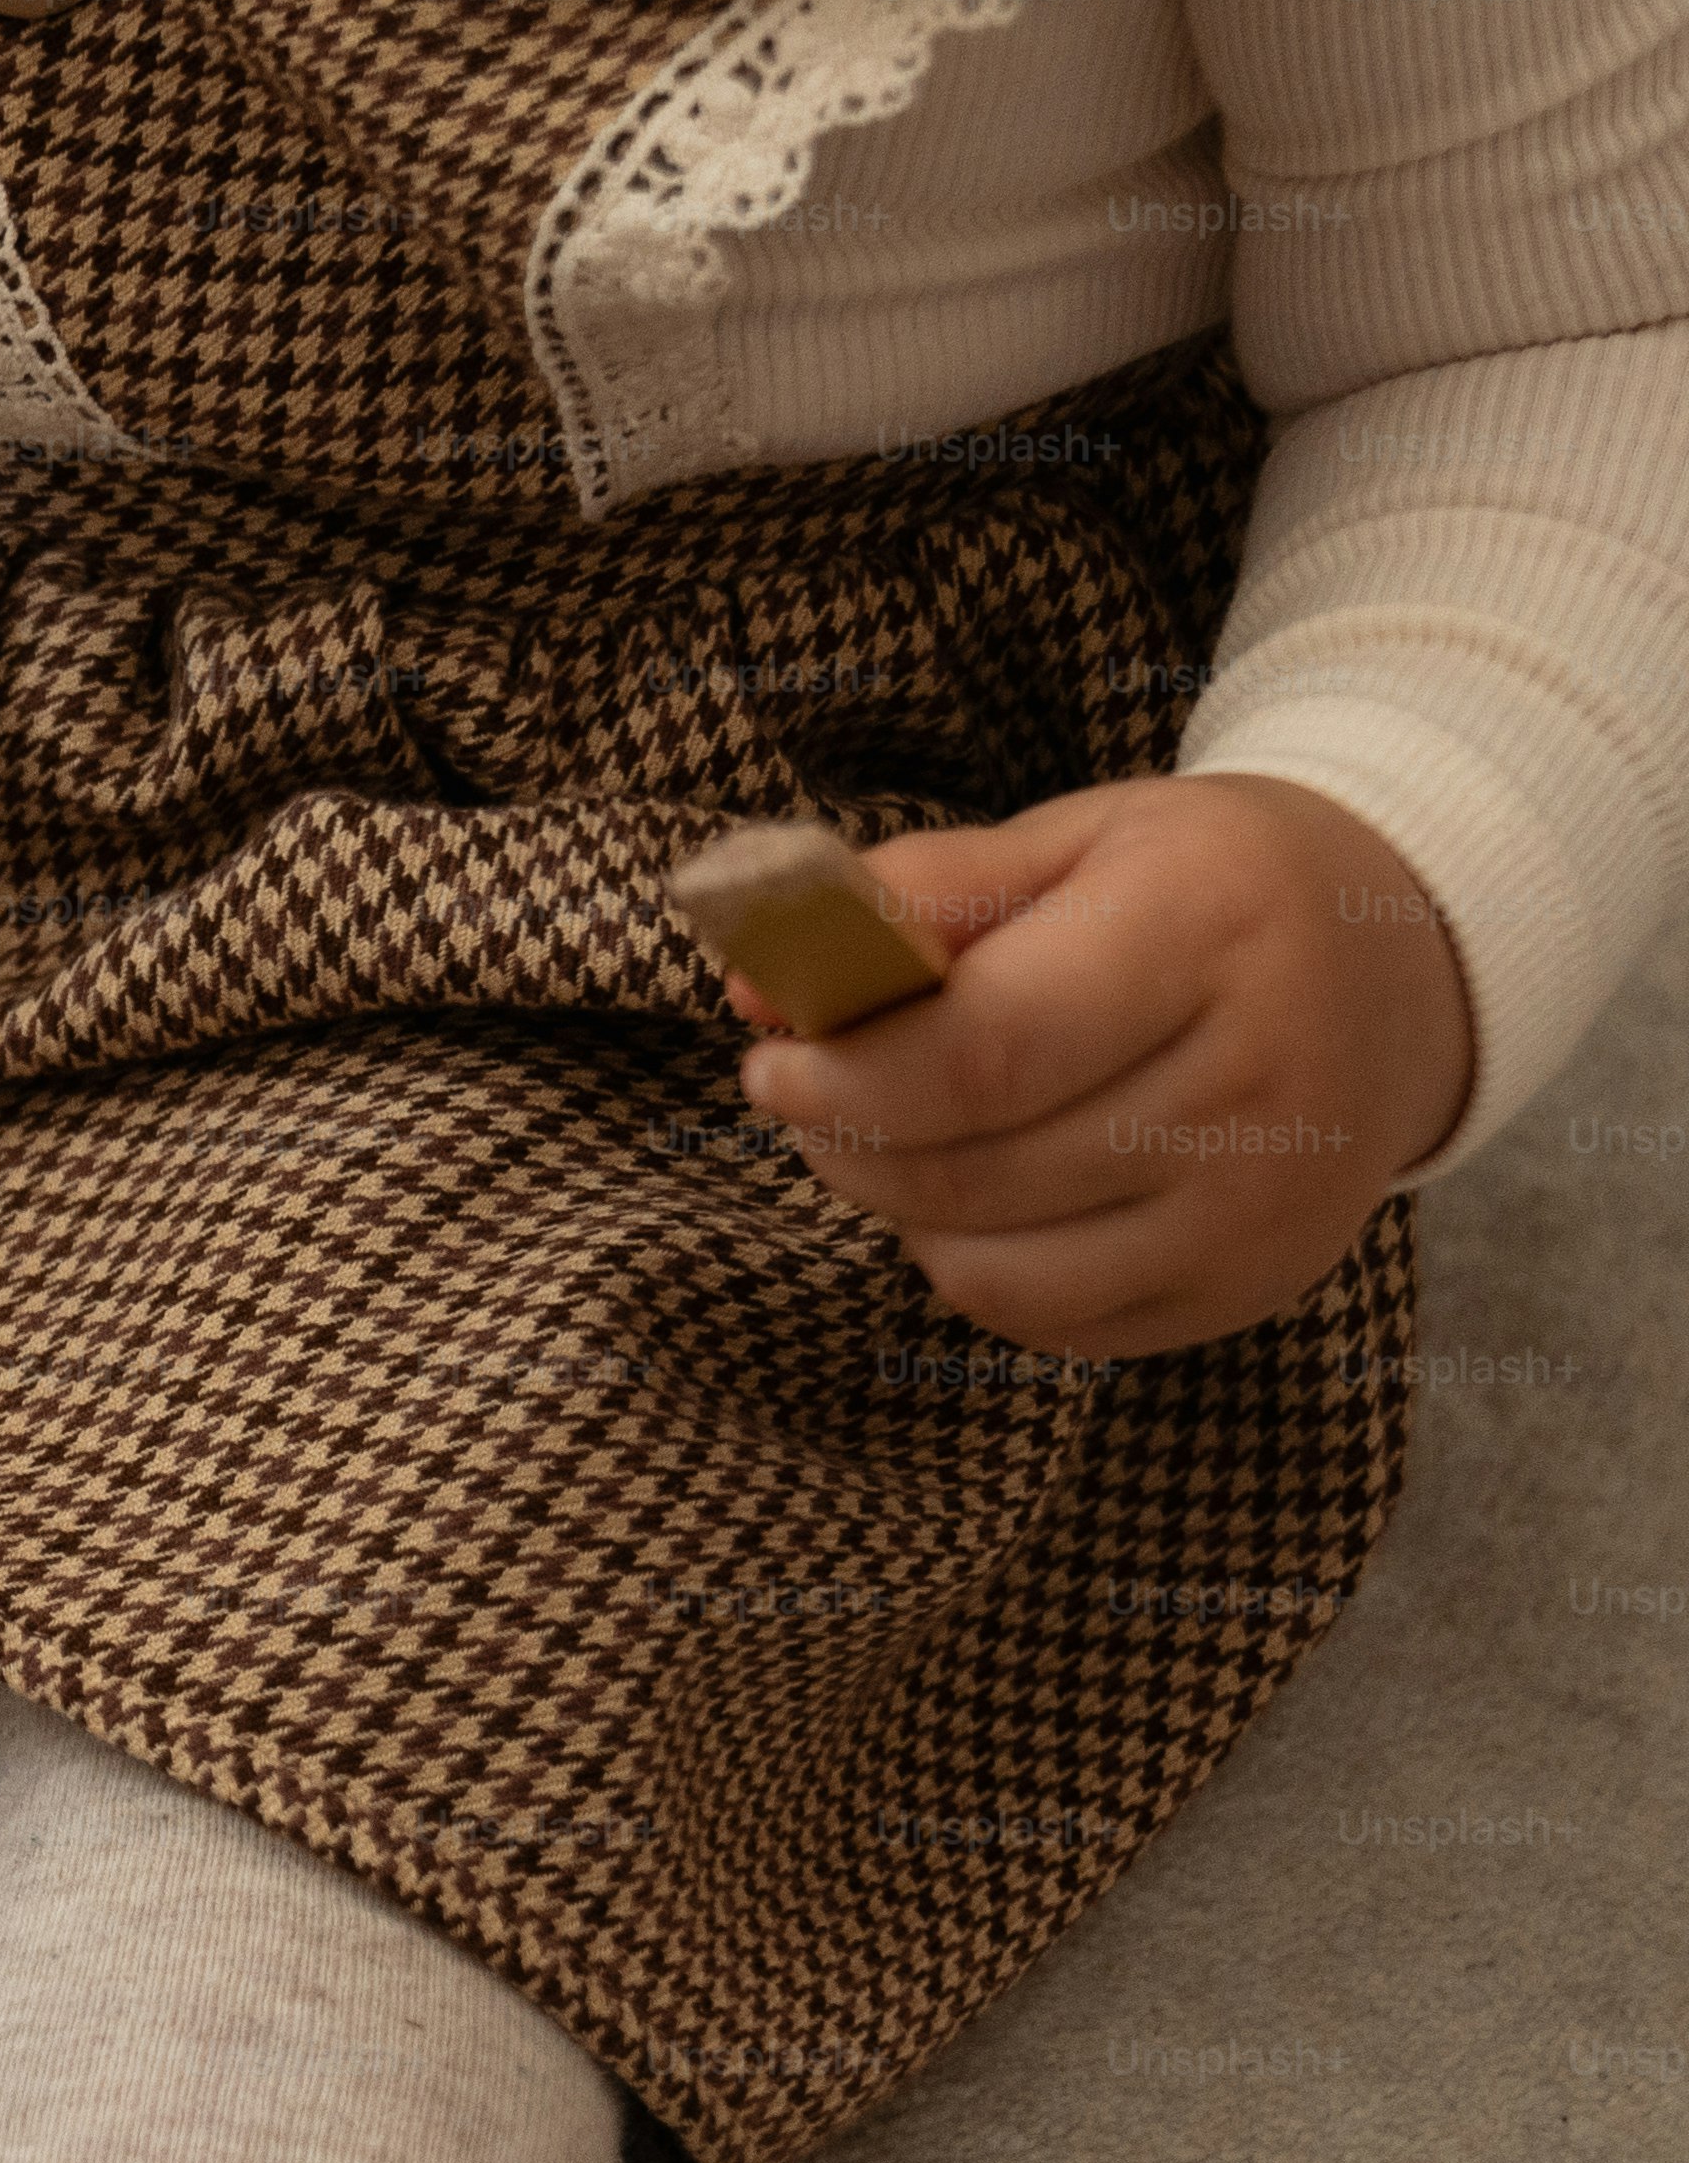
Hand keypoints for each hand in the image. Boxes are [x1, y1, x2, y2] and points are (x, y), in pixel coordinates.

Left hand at [728, 774, 1474, 1359]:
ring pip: (992, 1268)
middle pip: (975, 1168)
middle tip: (807, 1094)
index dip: (849, 1075)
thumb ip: (919, 894)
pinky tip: (981, 1194)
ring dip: (897, 1210)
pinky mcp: (1249, 1289)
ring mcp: (1262, 1208)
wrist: (1403, 967)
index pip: (988, 1049)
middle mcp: (1259, 1083)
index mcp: (1213, 931)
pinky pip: (1046, 1322)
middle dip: (846, 1141)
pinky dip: (974, 1268)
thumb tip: (758, 973)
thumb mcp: (1080, 840)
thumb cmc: (1204, 891)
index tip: (771, 1062)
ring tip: (893, 1137)